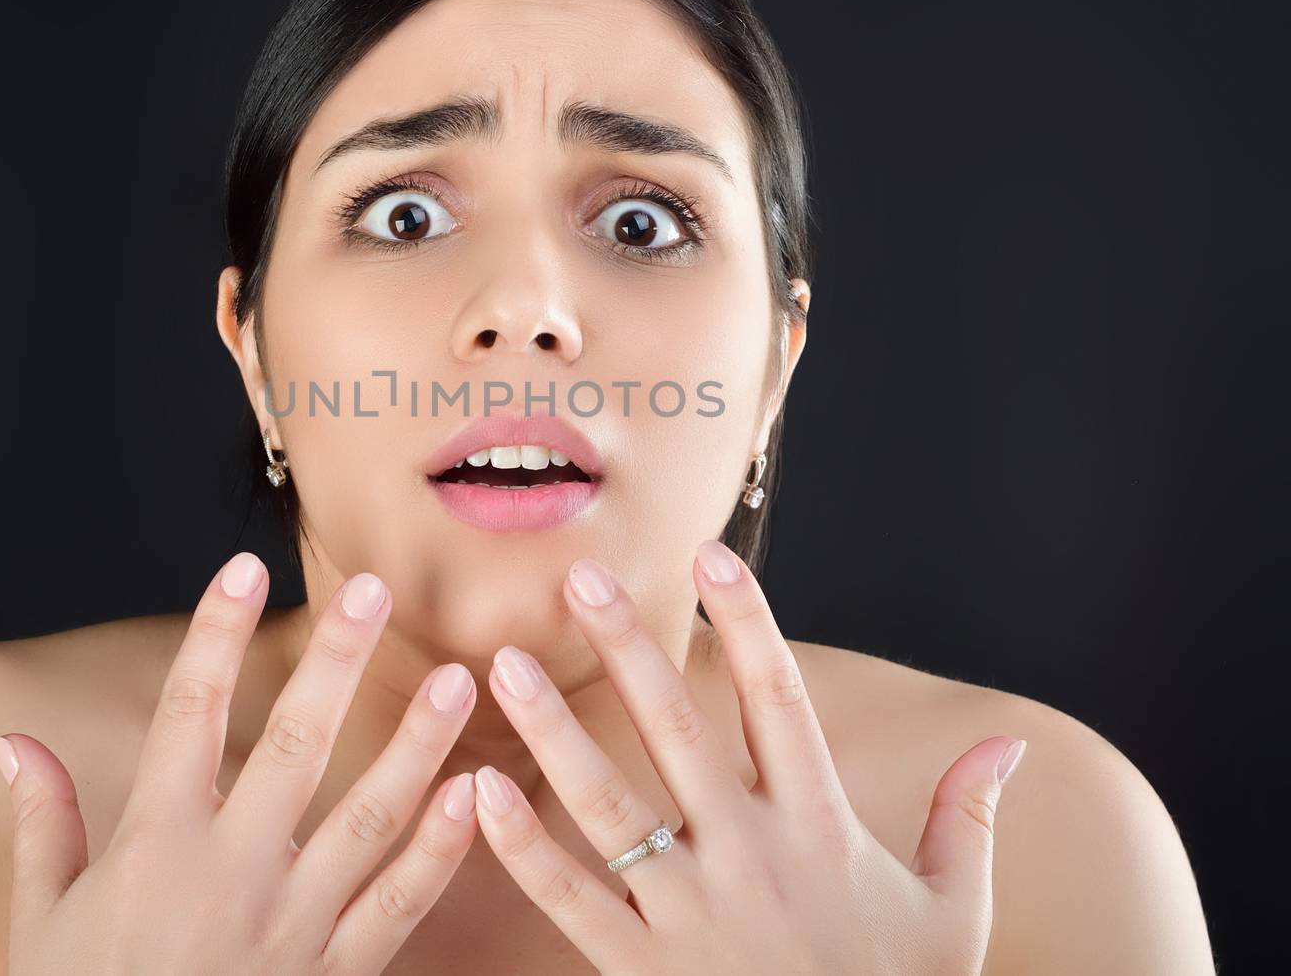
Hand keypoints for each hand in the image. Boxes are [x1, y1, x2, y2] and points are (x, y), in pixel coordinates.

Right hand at [0, 551, 480, 973]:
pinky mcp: (335, 974)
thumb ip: (42, 822)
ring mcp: (291, 924)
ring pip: (368, 818)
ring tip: (456, 680)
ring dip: (417, 746)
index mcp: (154, 845)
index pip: (187, 713)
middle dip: (335, 662)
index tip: (241, 569)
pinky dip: (441, 851)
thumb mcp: (40, 920)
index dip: (215, 635)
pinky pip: (399, 906)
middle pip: (293, 745)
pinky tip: (477, 794)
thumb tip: (14, 741)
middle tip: (373, 591)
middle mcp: (229, 872)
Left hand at [471, 539, 1026, 974]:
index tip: (710, 557)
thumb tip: (1010, 742)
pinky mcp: (643, 971)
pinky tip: (480, 791)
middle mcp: (751, 856)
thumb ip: (966, 817)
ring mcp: (692, 914)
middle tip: (581, 578)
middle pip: (680, 732)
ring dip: (553, 730)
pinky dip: (524, 847)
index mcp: (822, 827)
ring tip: (504, 665)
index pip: (781, 701)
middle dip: (630, 649)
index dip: (749, 623)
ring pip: (610, 806)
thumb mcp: (952, 912)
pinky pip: (573, 899)